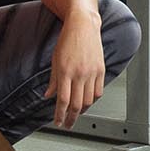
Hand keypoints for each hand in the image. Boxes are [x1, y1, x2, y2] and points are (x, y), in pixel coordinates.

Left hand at [48, 13, 106, 127]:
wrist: (83, 25)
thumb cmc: (67, 40)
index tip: (58, 122)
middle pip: (77, 104)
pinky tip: (87, 101)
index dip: (60, 115)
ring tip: (76, 113)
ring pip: (89, 100)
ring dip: (82, 110)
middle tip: (67, 124)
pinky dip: (92, 100)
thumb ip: (53, 80)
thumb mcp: (55, 60)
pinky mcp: (101, 70)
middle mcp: (79, 74)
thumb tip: (48, 95)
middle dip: (71, 118)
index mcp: (65, 71)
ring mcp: (91, 72)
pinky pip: (98, 91)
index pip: (62, 100)